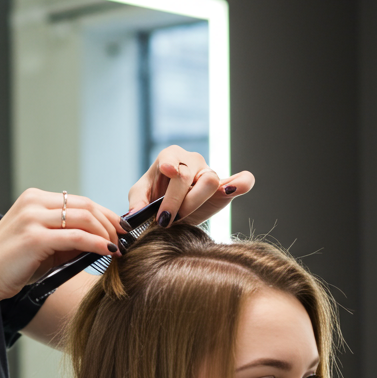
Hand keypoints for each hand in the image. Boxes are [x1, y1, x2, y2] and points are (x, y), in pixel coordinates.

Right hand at [0, 188, 124, 301]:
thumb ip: (67, 239)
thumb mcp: (42, 246)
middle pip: (86, 205)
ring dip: (107, 233)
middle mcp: (33, 203)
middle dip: (111, 222)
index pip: (79, 201)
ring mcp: (33, 218)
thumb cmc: (11, 266)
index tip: (120, 228)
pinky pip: (77, 236)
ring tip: (118, 248)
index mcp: (33, 199)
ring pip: (85, 218)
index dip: (104, 214)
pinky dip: (97, 243)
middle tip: (125, 238)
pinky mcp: (35, 237)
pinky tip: (109, 252)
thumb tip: (102, 240)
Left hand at [128, 146, 254, 227]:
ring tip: (183, 216)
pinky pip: (242, 180)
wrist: (172, 211)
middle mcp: (192, 161)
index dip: (171, 164)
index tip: (169, 171)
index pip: (172, 158)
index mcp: (170, 156)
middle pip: (188, 175)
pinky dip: (242, 183)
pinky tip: (232, 190)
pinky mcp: (226, 189)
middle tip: (165, 221)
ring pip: (210, 181)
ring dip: (195, 201)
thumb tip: (134, 215)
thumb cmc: (154, 197)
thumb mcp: (140, 197)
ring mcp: (210, 173)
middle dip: (175, 201)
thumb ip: (137, 202)